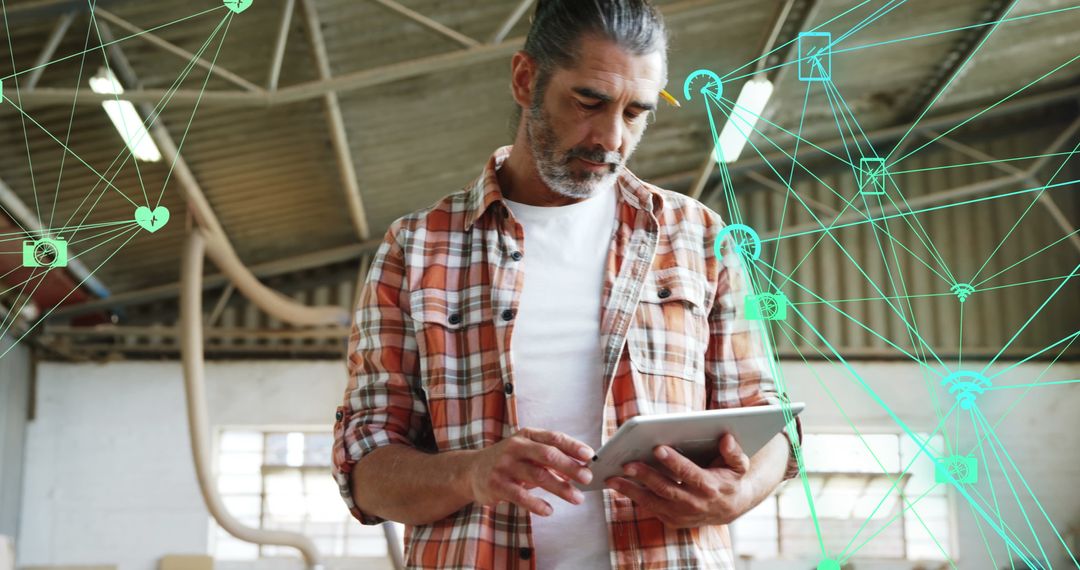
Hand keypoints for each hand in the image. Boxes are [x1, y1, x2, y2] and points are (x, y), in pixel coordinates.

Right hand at [467, 427, 594, 516]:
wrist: (471, 471)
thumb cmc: (508, 461)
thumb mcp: (526, 451)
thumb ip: (549, 457)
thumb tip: (580, 468)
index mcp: (527, 435)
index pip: (553, 437)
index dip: (573, 446)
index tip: (590, 455)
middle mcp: (515, 447)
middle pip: (548, 455)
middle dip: (570, 467)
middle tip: (587, 478)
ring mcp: (505, 465)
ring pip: (538, 476)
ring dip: (561, 488)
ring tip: (577, 498)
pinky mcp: (497, 484)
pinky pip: (521, 496)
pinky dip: (537, 504)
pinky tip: (549, 510)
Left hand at [604, 433, 751, 527]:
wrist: (730, 507)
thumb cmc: (730, 478)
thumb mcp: (739, 464)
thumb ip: (733, 451)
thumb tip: (726, 438)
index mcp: (710, 487)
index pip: (689, 474)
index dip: (674, 462)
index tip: (657, 448)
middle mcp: (695, 504)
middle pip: (666, 489)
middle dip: (645, 475)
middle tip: (626, 463)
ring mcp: (682, 515)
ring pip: (653, 502)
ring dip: (631, 490)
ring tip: (612, 477)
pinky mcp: (672, 520)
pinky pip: (649, 508)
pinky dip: (633, 497)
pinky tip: (618, 485)